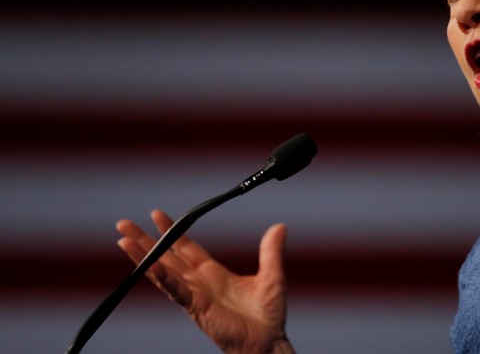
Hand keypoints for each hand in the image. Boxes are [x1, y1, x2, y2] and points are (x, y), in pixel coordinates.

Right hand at [116, 209, 294, 353]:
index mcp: (213, 272)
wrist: (267, 342)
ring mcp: (194, 295)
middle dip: (145, 240)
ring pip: (162, 271)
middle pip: (166, 256)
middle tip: (124, 223)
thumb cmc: (268, 314)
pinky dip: (162, 277)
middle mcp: (198, 282)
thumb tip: (279, 227)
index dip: (172, 230)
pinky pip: (175, 290)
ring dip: (143, 256)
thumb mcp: (272, 275)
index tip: (156, 215)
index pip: (186, 247)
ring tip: (123, 240)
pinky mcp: (196, 308)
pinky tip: (150, 265)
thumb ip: (271, 250)